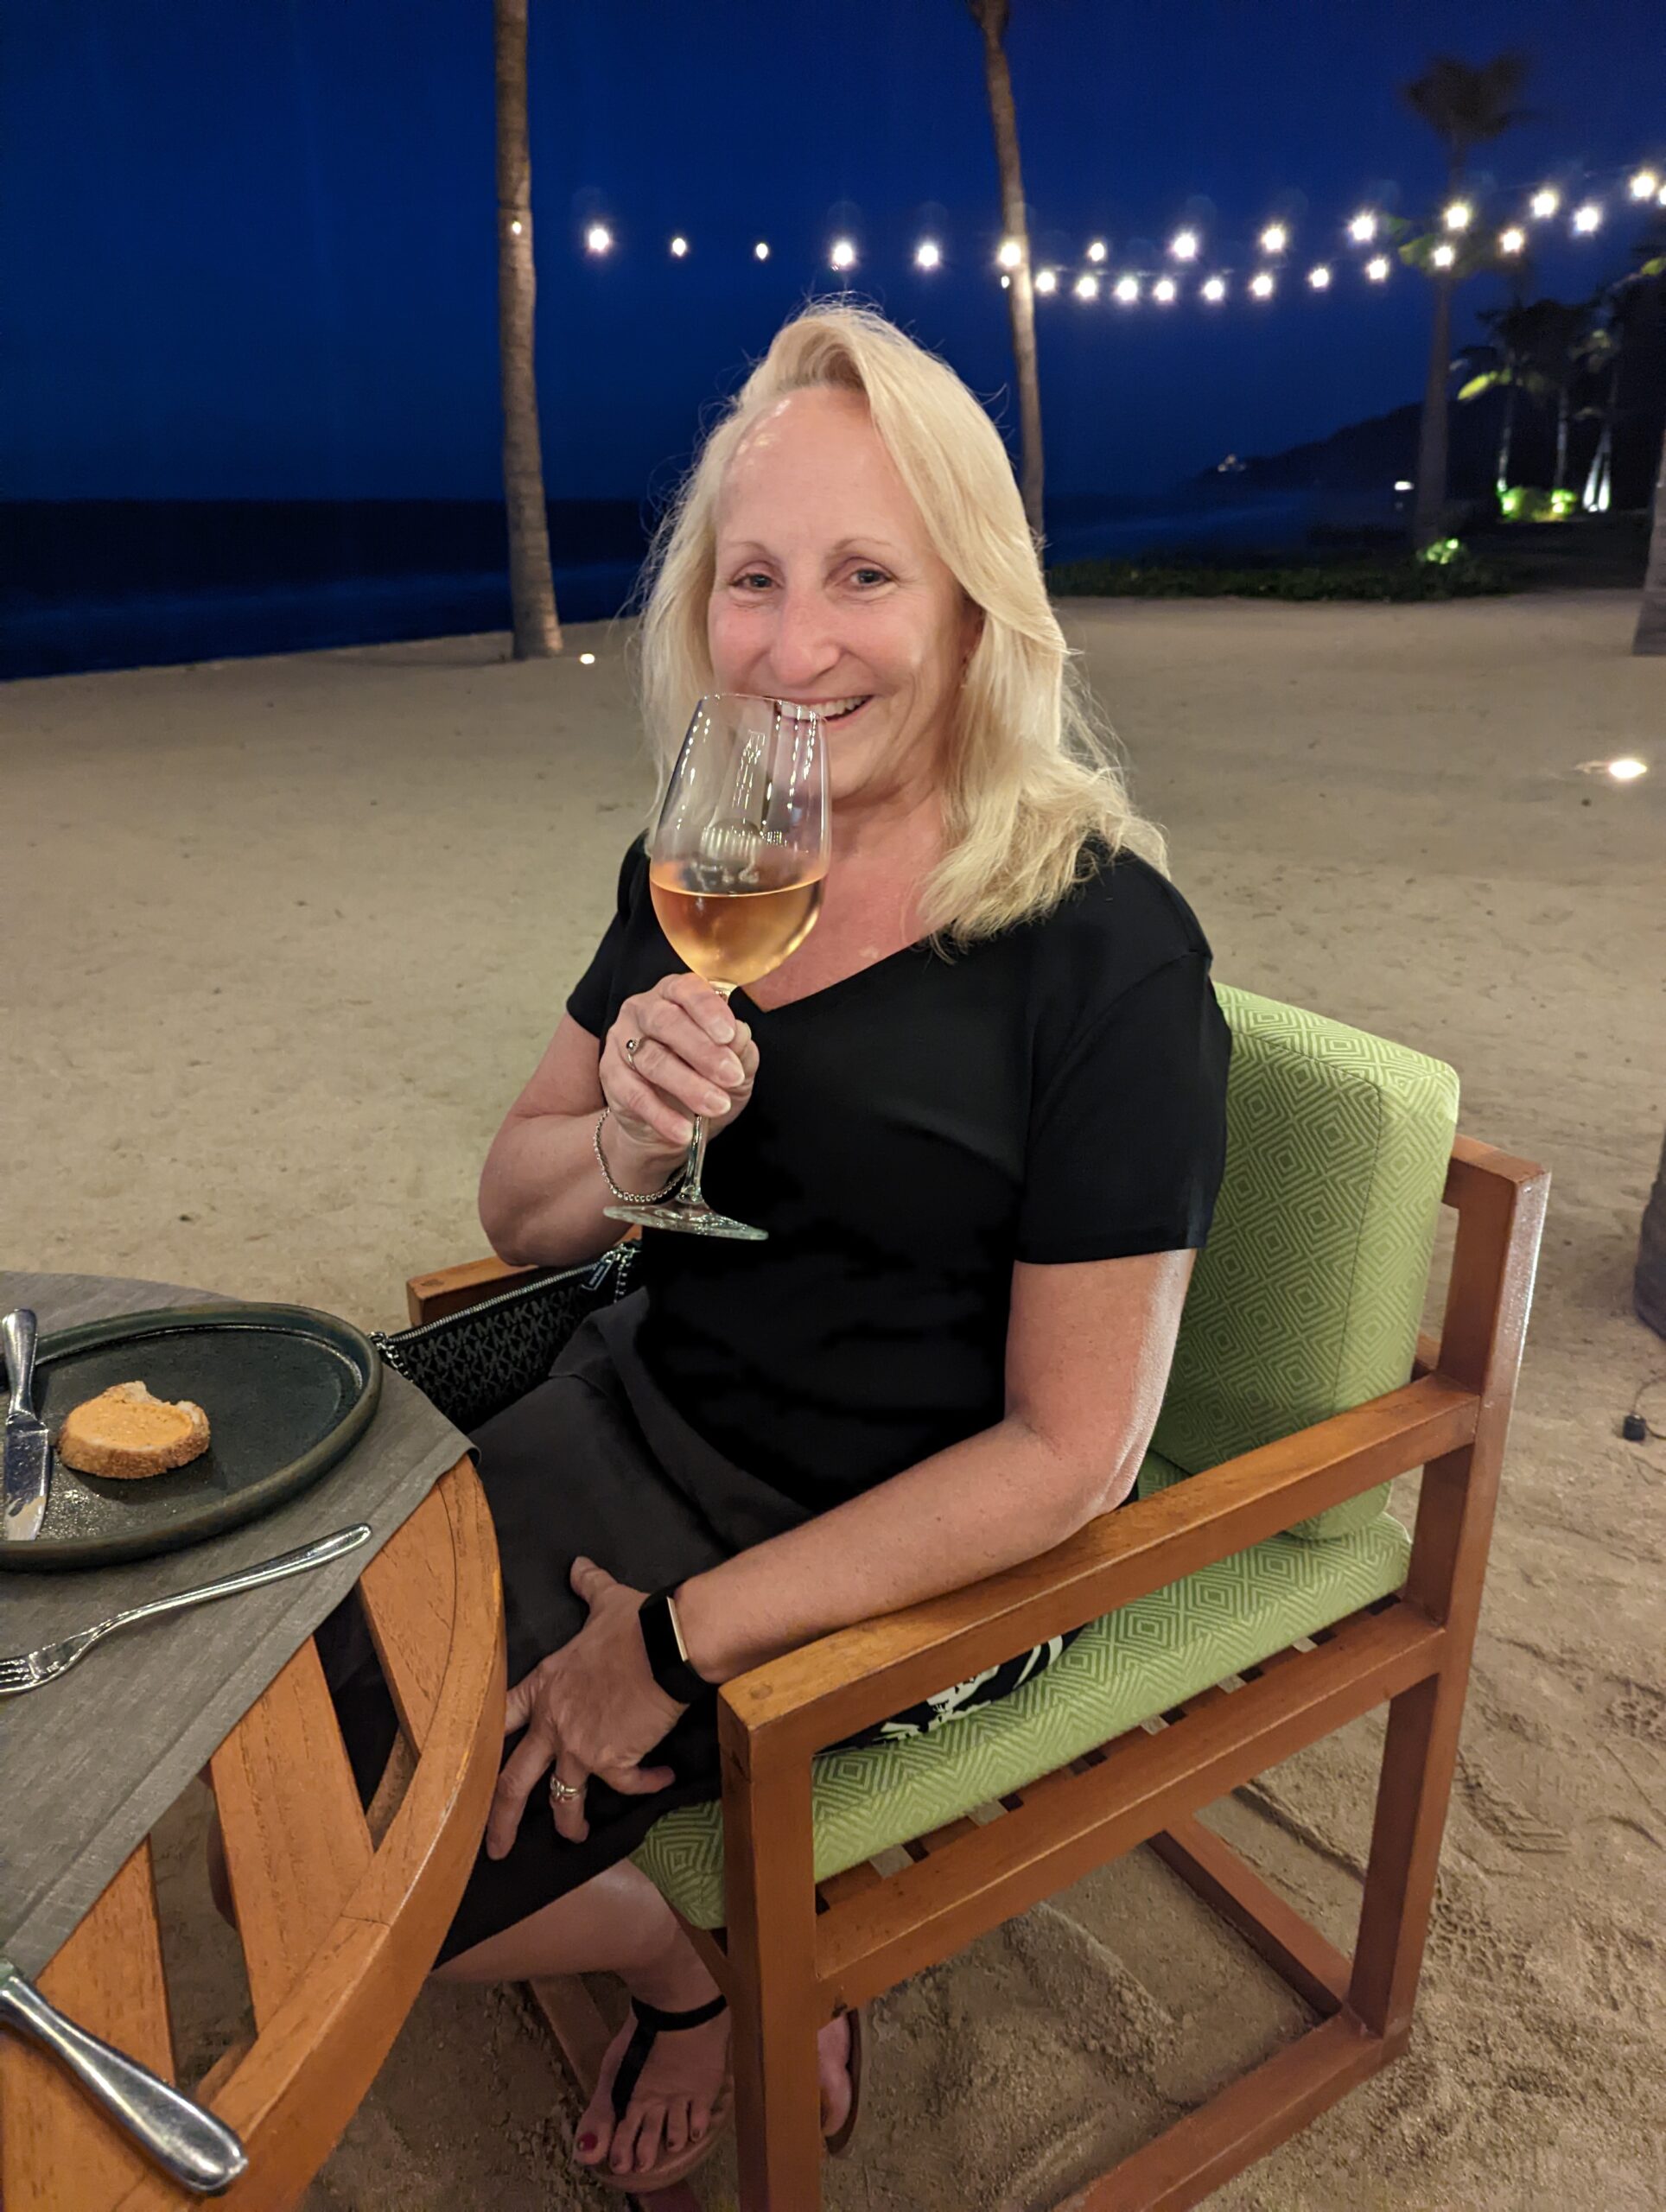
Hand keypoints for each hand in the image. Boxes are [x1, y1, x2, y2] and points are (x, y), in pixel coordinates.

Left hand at [485, 1557, 687, 1854]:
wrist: (665, 1644)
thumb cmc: (633, 1622)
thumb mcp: (604, 1602)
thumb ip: (587, 1587)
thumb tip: (579, 1564)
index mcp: (544, 1687)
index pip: (499, 1721)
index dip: (481, 1748)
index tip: (466, 1775)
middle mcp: (553, 1722)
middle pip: (513, 1780)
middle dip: (500, 1820)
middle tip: (495, 1849)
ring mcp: (580, 1745)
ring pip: (563, 1798)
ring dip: (568, 1823)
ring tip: (574, 1836)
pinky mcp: (614, 1759)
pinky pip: (624, 1785)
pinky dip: (643, 1786)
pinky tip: (660, 1781)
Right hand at [604, 973, 758, 1156]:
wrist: (672, 1124)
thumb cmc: (706, 1081)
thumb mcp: (736, 1067)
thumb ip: (742, 1050)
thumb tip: (741, 1034)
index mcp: (676, 995)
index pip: (687, 990)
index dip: (709, 1010)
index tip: (729, 1034)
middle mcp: (643, 1010)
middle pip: (666, 1021)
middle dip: (702, 1050)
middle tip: (730, 1076)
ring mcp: (622, 1041)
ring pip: (651, 1059)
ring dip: (688, 1085)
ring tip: (717, 1105)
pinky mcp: (611, 1076)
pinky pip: (635, 1094)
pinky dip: (661, 1115)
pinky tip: (683, 1130)